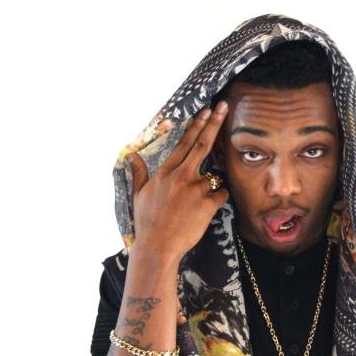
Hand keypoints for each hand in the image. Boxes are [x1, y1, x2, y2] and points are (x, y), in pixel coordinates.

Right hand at [126, 101, 230, 264]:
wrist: (158, 247)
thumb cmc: (147, 222)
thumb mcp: (138, 195)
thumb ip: (138, 173)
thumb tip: (132, 156)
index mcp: (165, 172)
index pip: (184, 143)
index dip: (197, 125)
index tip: (207, 111)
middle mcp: (181, 176)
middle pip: (202, 145)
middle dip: (214, 124)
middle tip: (224, 107)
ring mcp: (195, 190)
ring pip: (214, 176)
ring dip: (212, 183)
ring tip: (197, 202)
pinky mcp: (207, 205)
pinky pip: (221, 194)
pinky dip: (219, 198)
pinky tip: (208, 208)